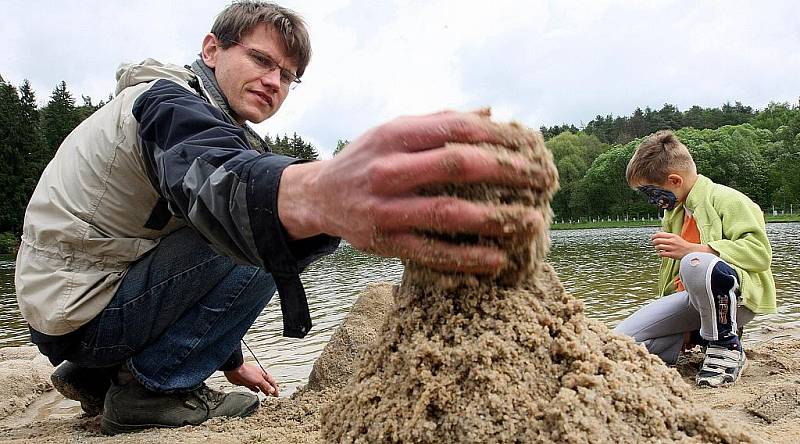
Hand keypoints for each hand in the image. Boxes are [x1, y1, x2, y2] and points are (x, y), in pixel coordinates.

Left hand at [224, 363, 278, 396]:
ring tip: (267, 394)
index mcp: (263, 374)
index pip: (272, 382)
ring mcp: (252, 380)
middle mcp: (258, 377)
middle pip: (267, 384)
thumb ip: (266, 386)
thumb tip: (272, 390)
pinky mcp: (246, 382)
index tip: (277, 394)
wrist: (235, 371)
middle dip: (271, 389)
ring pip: (260, 386)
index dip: (275, 388)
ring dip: (264, 390)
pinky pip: (253, 387)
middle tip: (274, 395)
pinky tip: (257, 391)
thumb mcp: (259, 380)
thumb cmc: (246, 372)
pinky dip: (256, 389)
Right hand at [278, 110, 553, 273]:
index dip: (499, 135)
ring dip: (495, 218)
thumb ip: (439, 122)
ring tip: (531, 221)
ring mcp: (385, 208)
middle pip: (458, 166)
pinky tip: (497, 259)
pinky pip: (432, 252)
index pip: (457, 129)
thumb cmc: (368, 159)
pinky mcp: (385, 242)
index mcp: (395, 135)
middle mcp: (388, 169)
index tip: (530, 143)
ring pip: (448, 213)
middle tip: (542, 179)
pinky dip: (467, 258)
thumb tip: (490, 113)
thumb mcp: (395, 131)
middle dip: (507, 172)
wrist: (320, 196)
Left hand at [650, 232, 713, 259]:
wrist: (690, 251)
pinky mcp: (672, 254)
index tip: (652, 238)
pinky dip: (659, 254)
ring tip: (658, 249)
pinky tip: (660, 254)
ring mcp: (672, 248)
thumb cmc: (681, 244)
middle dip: (653, 242)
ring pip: (658, 247)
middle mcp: (672, 241)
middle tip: (653, 244)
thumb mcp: (675, 237)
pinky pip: (661, 254)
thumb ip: (667, 236)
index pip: (659, 234)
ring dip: (656, 248)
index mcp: (672, 236)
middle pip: (657, 240)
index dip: (653, 236)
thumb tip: (656, 235)